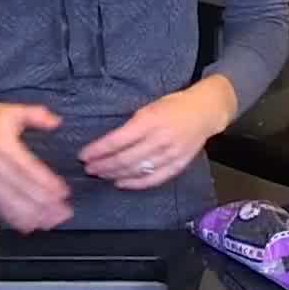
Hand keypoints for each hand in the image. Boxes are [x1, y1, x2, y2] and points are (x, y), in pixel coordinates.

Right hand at [0, 97, 72, 232]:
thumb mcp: (15, 110)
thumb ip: (37, 115)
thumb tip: (57, 122)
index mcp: (2, 145)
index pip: (27, 168)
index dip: (45, 182)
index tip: (63, 193)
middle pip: (20, 190)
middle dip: (44, 204)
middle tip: (65, 212)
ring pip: (10, 202)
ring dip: (32, 215)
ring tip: (52, 222)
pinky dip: (15, 218)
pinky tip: (31, 226)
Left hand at [80, 76, 235, 190]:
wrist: (205, 112)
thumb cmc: (174, 106)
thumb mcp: (149, 107)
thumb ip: (131, 125)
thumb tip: (107, 142)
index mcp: (151, 120)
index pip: (118, 140)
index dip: (99, 150)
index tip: (84, 154)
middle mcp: (160, 139)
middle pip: (125, 158)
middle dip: (103, 165)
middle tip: (88, 167)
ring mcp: (170, 154)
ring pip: (137, 170)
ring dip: (115, 174)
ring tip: (100, 174)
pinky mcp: (178, 165)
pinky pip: (154, 179)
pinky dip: (135, 183)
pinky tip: (121, 183)